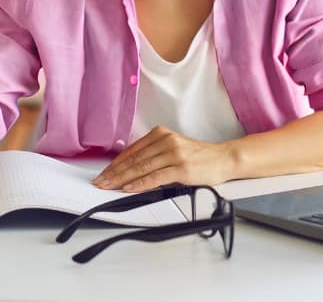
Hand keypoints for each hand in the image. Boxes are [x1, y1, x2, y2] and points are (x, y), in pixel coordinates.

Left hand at [93, 126, 235, 191]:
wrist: (223, 158)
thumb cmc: (199, 157)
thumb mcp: (173, 148)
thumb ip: (154, 154)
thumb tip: (130, 169)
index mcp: (161, 134)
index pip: (132, 150)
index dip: (115, 164)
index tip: (103, 173)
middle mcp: (166, 141)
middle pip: (134, 159)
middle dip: (114, 173)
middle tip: (99, 182)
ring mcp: (174, 154)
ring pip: (141, 168)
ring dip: (121, 179)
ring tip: (108, 187)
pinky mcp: (181, 168)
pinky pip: (155, 177)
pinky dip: (140, 184)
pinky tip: (128, 189)